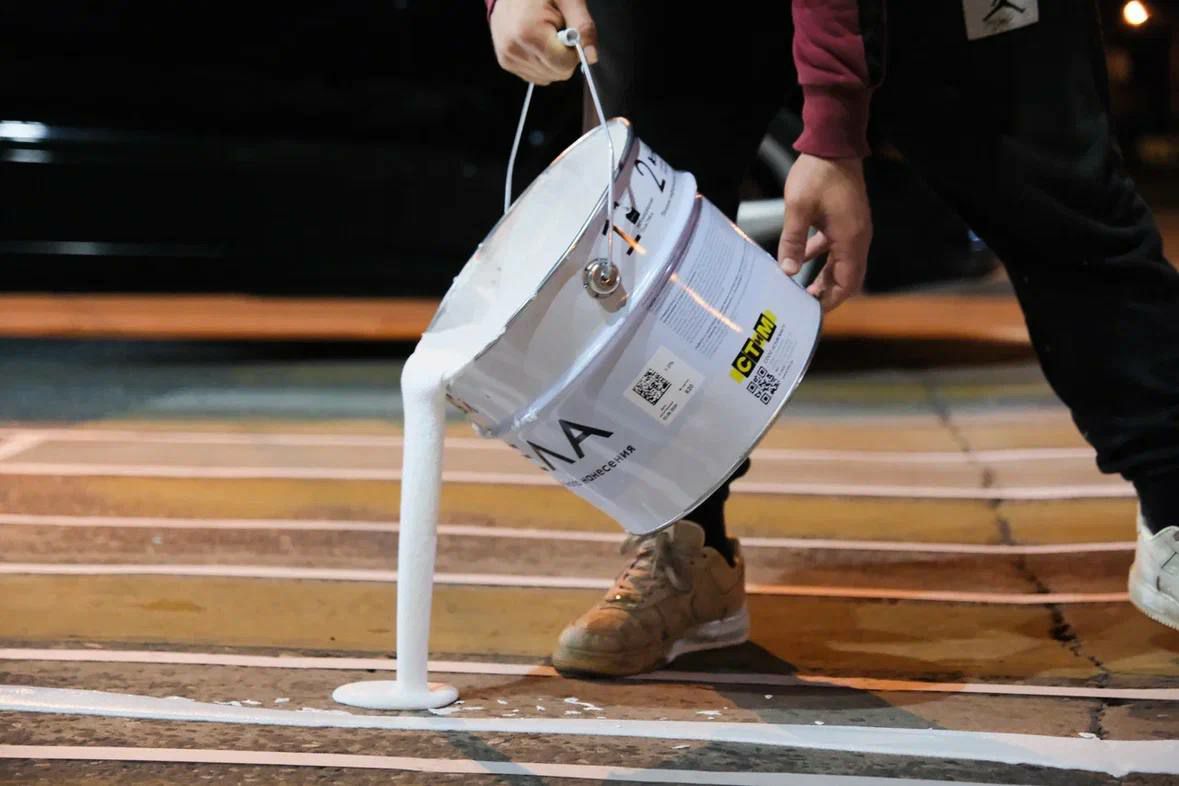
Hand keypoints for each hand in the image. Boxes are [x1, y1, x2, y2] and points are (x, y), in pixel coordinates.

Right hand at [489, 0, 597, 85]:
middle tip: (557, 32)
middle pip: (556, 73)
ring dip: (553, 60)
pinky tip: (538, 44)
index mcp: (528, 32)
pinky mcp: (506, 62)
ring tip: (545, 35)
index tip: (570, 34)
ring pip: (547, 77)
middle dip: (564, 56)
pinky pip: (536, 76)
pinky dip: (542, 64)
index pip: (564, 64)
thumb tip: (591, 57)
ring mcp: (508, 58)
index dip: (574, 52)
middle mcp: (514, 49)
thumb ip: (582, 25)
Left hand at [777, 154, 871, 311]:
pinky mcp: (846, 219)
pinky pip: (836, 246)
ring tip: (803, 289)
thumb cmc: (818, 174)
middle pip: (847, 276)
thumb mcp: (798, 209)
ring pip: (841, 262)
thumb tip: (787, 271)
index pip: (848, 282)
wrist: (833, 145)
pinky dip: (822, 256)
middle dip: (828, 293)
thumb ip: (792, 242)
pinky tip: (802, 260)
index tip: (813, 312)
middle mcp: (857, 237)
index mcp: (851, 239)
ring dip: (824, 276)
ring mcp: (853, 228)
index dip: (832, 301)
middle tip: (806, 306)